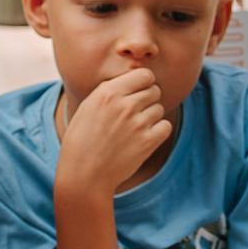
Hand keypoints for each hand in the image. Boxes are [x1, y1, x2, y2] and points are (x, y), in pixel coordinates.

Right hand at [56, 67, 169, 200]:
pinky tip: (144, 137)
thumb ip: (110, 90)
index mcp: (108, 93)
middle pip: (155, 90)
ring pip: (159, 109)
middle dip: (148, 100)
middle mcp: (124, 105)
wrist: (84, 174)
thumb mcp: (88, 107)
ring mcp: (137, 123)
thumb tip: (131, 79)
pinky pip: (165, 126)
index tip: (138, 92)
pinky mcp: (147, 142)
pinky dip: (158, 131)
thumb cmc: (82, 140)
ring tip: (134, 129)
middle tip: (135, 114)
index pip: (145, 74)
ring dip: (151, 117)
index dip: (144, 83)